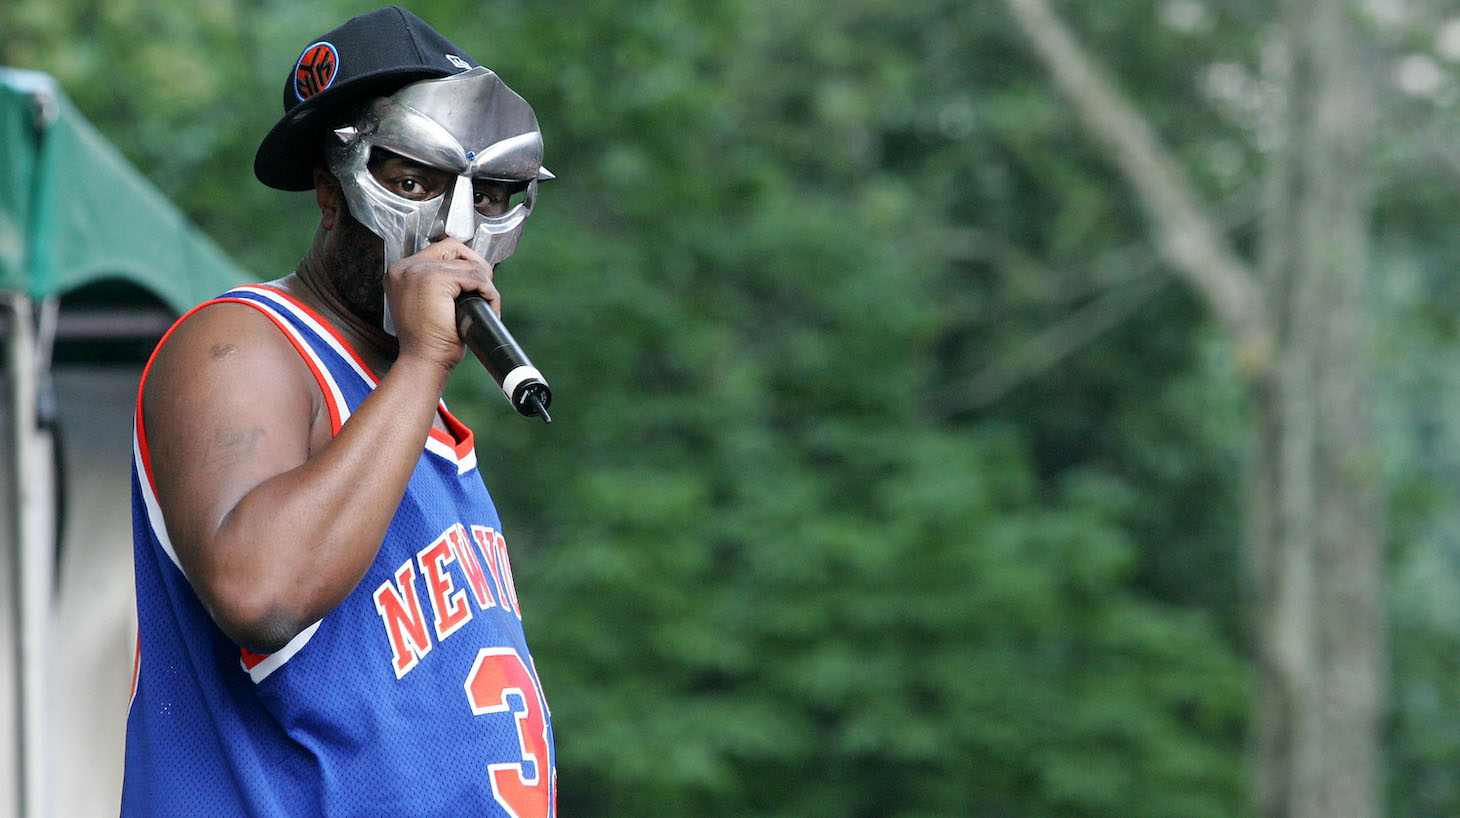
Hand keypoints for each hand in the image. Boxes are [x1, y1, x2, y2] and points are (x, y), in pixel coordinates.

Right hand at [384, 238, 499, 371]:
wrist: (423, 362)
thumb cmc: (428, 342)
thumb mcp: (426, 305)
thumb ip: (436, 283)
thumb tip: (467, 268)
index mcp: (399, 272)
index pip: (440, 249)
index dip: (463, 263)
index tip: (473, 284)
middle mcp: (404, 267)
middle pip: (454, 249)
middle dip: (476, 267)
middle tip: (484, 291)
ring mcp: (418, 271)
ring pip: (469, 265)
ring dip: (485, 285)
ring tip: (486, 306)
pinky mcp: (434, 279)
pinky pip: (475, 277)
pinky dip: (489, 293)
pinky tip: (489, 308)